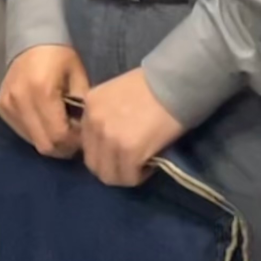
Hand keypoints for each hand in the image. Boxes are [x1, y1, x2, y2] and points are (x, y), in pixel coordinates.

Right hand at [0, 43, 90, 159]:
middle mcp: (19, 100)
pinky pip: (22, 133)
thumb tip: (84, 135)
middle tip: (73, 136)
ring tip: (59, 126)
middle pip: (44, 144)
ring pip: (33, 142)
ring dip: (49, 140)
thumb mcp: (79, 78)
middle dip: (63, 146)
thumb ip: (82, 108)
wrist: (31, 41)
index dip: (75, 142)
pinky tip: (45, 121)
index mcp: (41, 91)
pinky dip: (37, 132)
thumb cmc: (60, 58)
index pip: (59, 135)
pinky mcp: (1, 108)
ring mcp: (7, 105)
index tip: (84, 135)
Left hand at [79, 69, 185, 187]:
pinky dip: (138, 176)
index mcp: (89, 106)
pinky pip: (128, 177)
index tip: (120, 152)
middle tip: (129, 165)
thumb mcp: (116, 93)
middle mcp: (94, 122)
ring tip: (140, 166)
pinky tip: (149, 165)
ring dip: (124, 174)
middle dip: (111, 167)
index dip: (103, 152)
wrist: (174, 83)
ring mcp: (109, 138)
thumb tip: (110, 139)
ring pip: (108, 174)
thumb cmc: (152, 85)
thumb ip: (106, 114)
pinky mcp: (129, 151)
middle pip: (93, 162)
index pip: (86, 143)